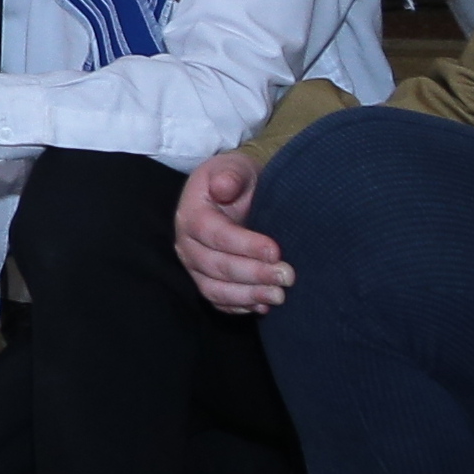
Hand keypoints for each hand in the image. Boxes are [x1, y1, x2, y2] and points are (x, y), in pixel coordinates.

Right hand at [176, 149, 289, 311]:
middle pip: (215, 265)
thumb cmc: (237, 180)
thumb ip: (229, 175)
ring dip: (248, 295)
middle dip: (253, 273)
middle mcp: (187, 243)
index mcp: (191, 213)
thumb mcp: (235, 167)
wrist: (235, 193)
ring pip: (214, 289)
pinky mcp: (205, 281)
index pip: (213, 233)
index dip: (244, 244)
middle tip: (287, 275)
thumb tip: (223, 187)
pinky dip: (240, 307)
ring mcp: (194, 266)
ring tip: (279, 295)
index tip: (276, 250)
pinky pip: (218, 301)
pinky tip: (264, 305)